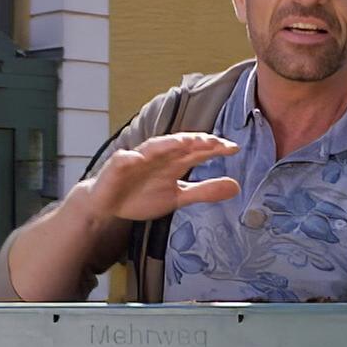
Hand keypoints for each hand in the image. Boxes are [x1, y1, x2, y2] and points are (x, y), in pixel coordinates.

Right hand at [82, 133, 239, 222]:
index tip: (233, 148)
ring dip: (166, 144)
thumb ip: (205, 191)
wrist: (109, 205)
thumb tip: (236, 186)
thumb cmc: (142, 196)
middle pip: (179, 145)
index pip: (197, 151)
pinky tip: (135, 158)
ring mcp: (137, 160)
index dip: (214, 148)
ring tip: (182, 142)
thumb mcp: (178, 197)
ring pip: (153, 148)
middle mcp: (159, 156)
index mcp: (174, 163)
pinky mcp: (116, 167)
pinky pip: (122, 161)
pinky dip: (128, 158)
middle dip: (194, 142)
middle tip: (212, 141)